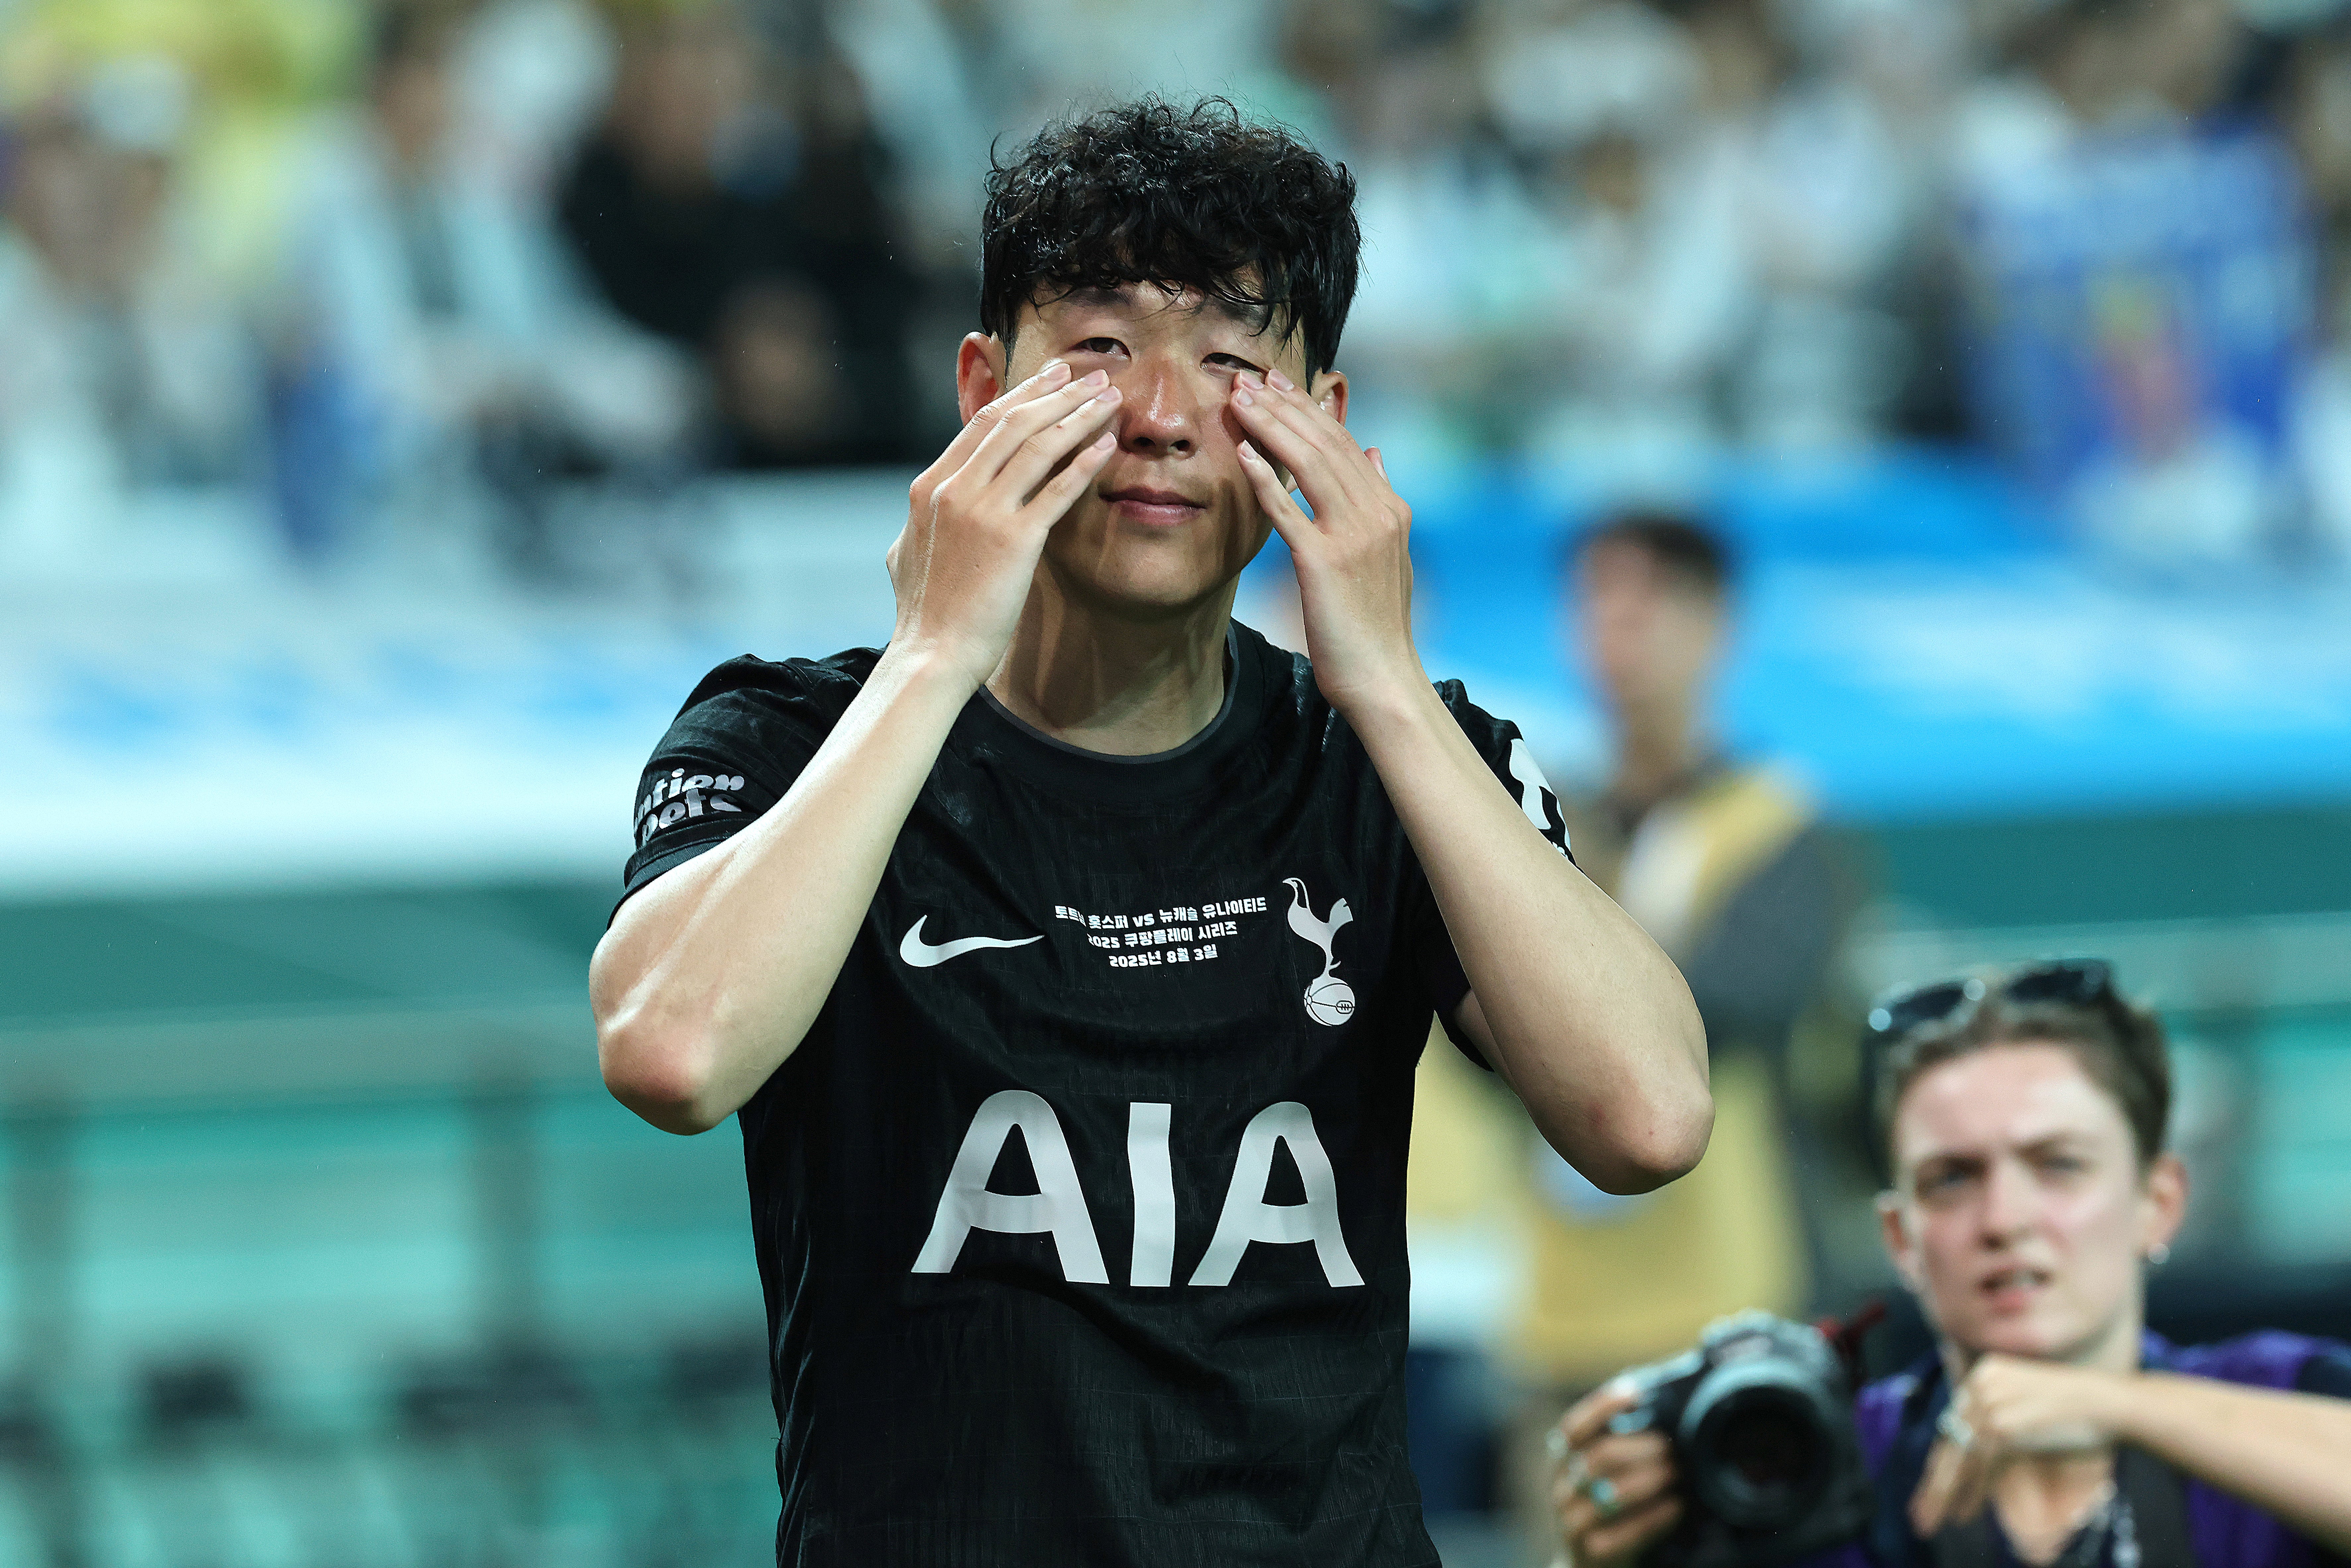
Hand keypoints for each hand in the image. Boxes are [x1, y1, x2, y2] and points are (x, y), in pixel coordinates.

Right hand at [887, 360, 1122, 688]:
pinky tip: (1108, 446)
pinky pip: (1057, 489)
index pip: (981, 425)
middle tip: (1091, 374)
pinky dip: (1084, 463)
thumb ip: (923, 517)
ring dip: (1078, 416)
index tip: (1051, 379)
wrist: (932, 654)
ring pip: (1038, 445)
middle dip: (1057, 393)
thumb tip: (932, 501)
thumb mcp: (907, 551)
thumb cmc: (924, 612)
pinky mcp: (1014, 541)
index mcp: (929, 488)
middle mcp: (954, 490)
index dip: (1021, 396)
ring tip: (1110, 398)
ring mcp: (983, 512)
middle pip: (1012, 423)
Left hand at [1227, 368, 1421, 713]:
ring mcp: (1352, 537)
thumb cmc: (1379, 624)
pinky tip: (1241, 452)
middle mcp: (1377, 514)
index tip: (1278, 382)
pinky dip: (1265, 479)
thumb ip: (1383, 502)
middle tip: (1248, 377)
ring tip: (1238, 399)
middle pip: (1324, 444)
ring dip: (1270, 427)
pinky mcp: (1324, 564)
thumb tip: (1377, 452)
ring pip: (1308, 465)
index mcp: (1391, 510)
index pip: (1345, 443)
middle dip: (1284, 406)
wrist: (1384, 678)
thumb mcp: (1391, 555)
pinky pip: (1288, 513)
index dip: (1308, 409)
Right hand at [1550, 1382, 1682, 1567]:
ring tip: (1675, 1471)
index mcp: (1561, 1461)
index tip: (1635, 1391)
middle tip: (1670, 1444)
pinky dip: (1654, 1517)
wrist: (1587, 1565)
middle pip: (1597, 1458)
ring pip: (1609, 1495)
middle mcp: (1562, 1488)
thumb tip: (1648, 1392)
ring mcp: (1572, 1521)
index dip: (1601, 1406)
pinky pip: (1625, 1533)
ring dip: (1647, 1480)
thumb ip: (1614, 1441)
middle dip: (1638, 1447)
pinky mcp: (1591, 1551)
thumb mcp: (1598, 1474)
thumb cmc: (1602, 1506)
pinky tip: (1677, 1506)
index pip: (1573, 1427)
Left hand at [1911, 1355, 2129, 1536]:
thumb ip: (1994, 1418)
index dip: (1942, 1460)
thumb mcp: (2022, 1401)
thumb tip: (1967, 1454)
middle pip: (1950, 1442)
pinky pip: (1981, 1467)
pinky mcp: (2003, 1428)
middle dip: (1934, 1482)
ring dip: (1945, 1494)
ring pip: (1960, 1459)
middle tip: (1919, 1512)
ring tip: (1934, 1520)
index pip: (1953, 1424)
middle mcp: (1980, 1384)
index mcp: (1983, 1373)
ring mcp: (1990, 1405)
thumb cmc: (2074, 1408)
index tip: (1929, 1485)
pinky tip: (1963, 1512)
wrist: (2107, 1402)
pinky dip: (1972, 1493)